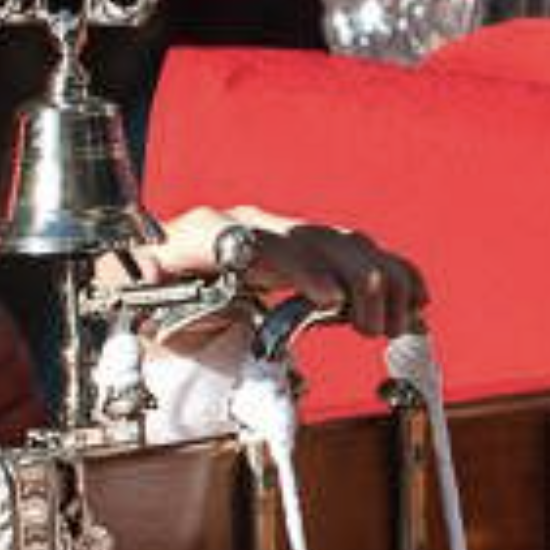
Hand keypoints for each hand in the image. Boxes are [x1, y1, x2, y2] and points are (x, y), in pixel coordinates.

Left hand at [132, 206, 431, 340]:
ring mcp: (279, 236)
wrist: (146, 289)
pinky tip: (416, 298)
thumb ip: (147, 304)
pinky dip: (389, 274)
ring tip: (394, 323)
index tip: (328, 297)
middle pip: (307, 237)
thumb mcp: (133, 309)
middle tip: (371, 323)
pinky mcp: (304, 253)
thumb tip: (162, 300)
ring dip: (377, 280)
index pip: (247, 239)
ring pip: (338, 242)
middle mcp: (244, 226)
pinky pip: (355, 254)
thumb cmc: (140, 301)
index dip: (293, 264)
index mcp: (197, 236)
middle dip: (349, 278)